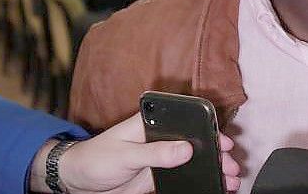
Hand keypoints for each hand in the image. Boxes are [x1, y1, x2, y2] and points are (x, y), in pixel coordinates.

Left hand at [29, 112, 240, 192]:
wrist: (77, 182)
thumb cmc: (95, 158)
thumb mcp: (125, 154)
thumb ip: (155, 152)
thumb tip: (186, 149)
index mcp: (151, 123)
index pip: (185, 120)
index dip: (208, 129)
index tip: (224, 141)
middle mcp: (160, 139)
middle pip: (195, 142)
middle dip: (216, 153)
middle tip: (230, 164)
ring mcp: (161, 159)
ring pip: (193, 162)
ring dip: (212, 169)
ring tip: (229, 179)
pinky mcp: (158, 178)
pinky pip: (183, 179)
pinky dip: (198, 182)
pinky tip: (212, 186)